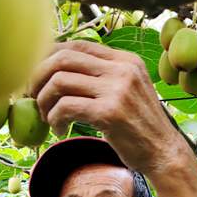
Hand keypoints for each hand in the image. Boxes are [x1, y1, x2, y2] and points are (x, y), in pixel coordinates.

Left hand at [30, 41, 188, 175]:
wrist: (163, 152)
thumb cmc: (140, 126)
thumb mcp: (128, 90)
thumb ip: (103, 76)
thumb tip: (60, 68)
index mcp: (125, 60)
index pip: (77, 45)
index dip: (49, 58)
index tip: (39, 77)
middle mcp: (122, 69)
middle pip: (63, 58)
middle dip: (38, 76)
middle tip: (33, 96)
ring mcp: (117, 90)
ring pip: (59, 81)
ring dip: (43, 101)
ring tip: (47, 117)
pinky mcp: (109, 113)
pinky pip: (66, 107)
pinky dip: (55, 119)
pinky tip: (60, 130)